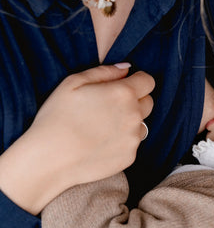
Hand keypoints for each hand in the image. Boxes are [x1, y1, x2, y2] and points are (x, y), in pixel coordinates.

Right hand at [0, 64, 154, 212]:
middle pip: (147, 102)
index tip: (123, 85)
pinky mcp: (129, 157)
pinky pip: (132, 143)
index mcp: (123, 93)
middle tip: (109, 106)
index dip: (136, 81)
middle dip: (134, 100)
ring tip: (103, 126)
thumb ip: (104, 72)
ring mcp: (133, 138)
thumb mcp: (74, 83)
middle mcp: (134, 116)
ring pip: (141, 124)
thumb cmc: (57, 117)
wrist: (50, 158)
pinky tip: (100, 142)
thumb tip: (126, 69)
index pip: (148, 81)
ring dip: (129, 122)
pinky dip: (122, 141)